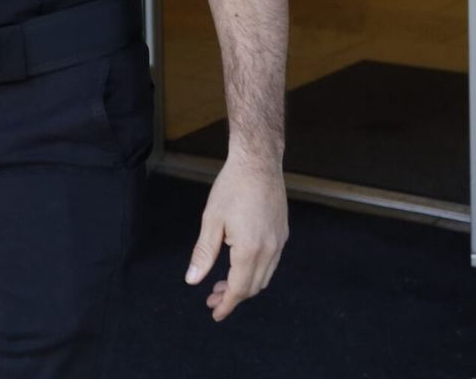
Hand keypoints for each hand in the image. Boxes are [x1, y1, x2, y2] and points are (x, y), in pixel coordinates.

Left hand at [185, 154, 286, 321]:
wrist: (258, 162)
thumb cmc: (231, 187)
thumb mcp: (211, 220)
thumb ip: (204, 253)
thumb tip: (193, 280)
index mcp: (250, 249)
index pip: (240, 288)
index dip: (227, 304)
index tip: (215, 313)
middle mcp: (270, 250)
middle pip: (253, 286)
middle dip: (233, 297)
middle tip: (212, 298)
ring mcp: (280, 242)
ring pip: (264, 277)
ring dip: (245, 285)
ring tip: (223, 285)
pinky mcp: (283, 233)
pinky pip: (271, 263)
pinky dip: (256, 272)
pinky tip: (239, 266)